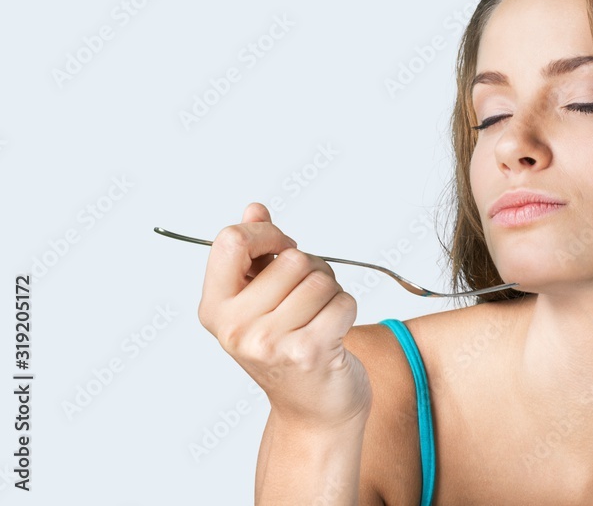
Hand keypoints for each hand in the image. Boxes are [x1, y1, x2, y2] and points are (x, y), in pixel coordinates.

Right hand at [197, 202, 371, 428]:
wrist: (314, 411)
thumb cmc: (290, 349)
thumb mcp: (262, 302)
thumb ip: (255, 254)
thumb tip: (255, 210)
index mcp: (216, 307)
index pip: (231, 241)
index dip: (267, 234)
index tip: (283, 247)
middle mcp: (235, 327)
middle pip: (291, 259)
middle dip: (312, 270)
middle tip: (310, 299)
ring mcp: (269, 342)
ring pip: (320, 279)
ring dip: (331, 292)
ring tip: (321, 317)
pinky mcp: (308, 352)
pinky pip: (343, 301)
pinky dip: (347, 310)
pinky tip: (335, 332)